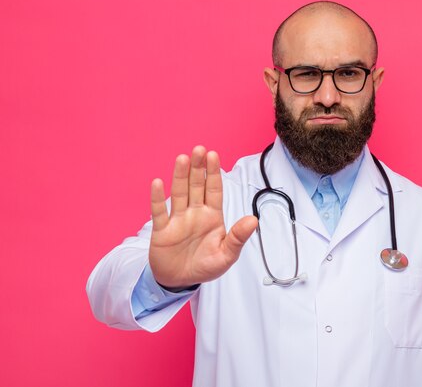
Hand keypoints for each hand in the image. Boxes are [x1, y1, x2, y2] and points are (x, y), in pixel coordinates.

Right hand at [148, 146, 257, 289]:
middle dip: (198, 168)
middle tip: (199, 149)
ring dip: (180, 176)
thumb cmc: (205, 266)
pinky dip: (158, 198)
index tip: (213, 155)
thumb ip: (238, 237)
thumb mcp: (227, 255)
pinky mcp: (162, 230)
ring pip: (179, 193)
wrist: (181, 281)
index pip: (214, 190)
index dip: (213, 173)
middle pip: (196, 186)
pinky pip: (159, 212)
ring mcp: (178, 220)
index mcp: (212, 216)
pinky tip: (158, 183)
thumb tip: (253, 220)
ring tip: (182, 158)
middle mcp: (195, 213)